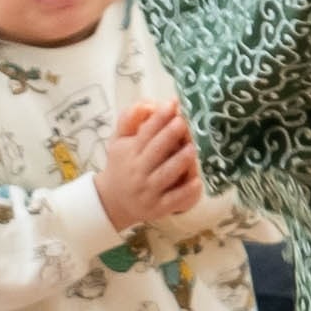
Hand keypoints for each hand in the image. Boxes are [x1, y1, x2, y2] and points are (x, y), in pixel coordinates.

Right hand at [96, 100, 204, 230]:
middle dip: (169, 135)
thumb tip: (148, 103)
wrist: (113, 201)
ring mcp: (149, 191)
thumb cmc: (122, 165)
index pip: (144, 133)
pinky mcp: (159, 207)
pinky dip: (186, 192)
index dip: (158, 118)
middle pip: (155, 151)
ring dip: (179, 161)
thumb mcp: (118, 140)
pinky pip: (174, 199)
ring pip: (166, 174)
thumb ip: (129, 119)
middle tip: (183, 121)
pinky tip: (197, 182)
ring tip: (192, 148)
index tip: (171, 104)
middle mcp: (138, 171)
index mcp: (129, 152)